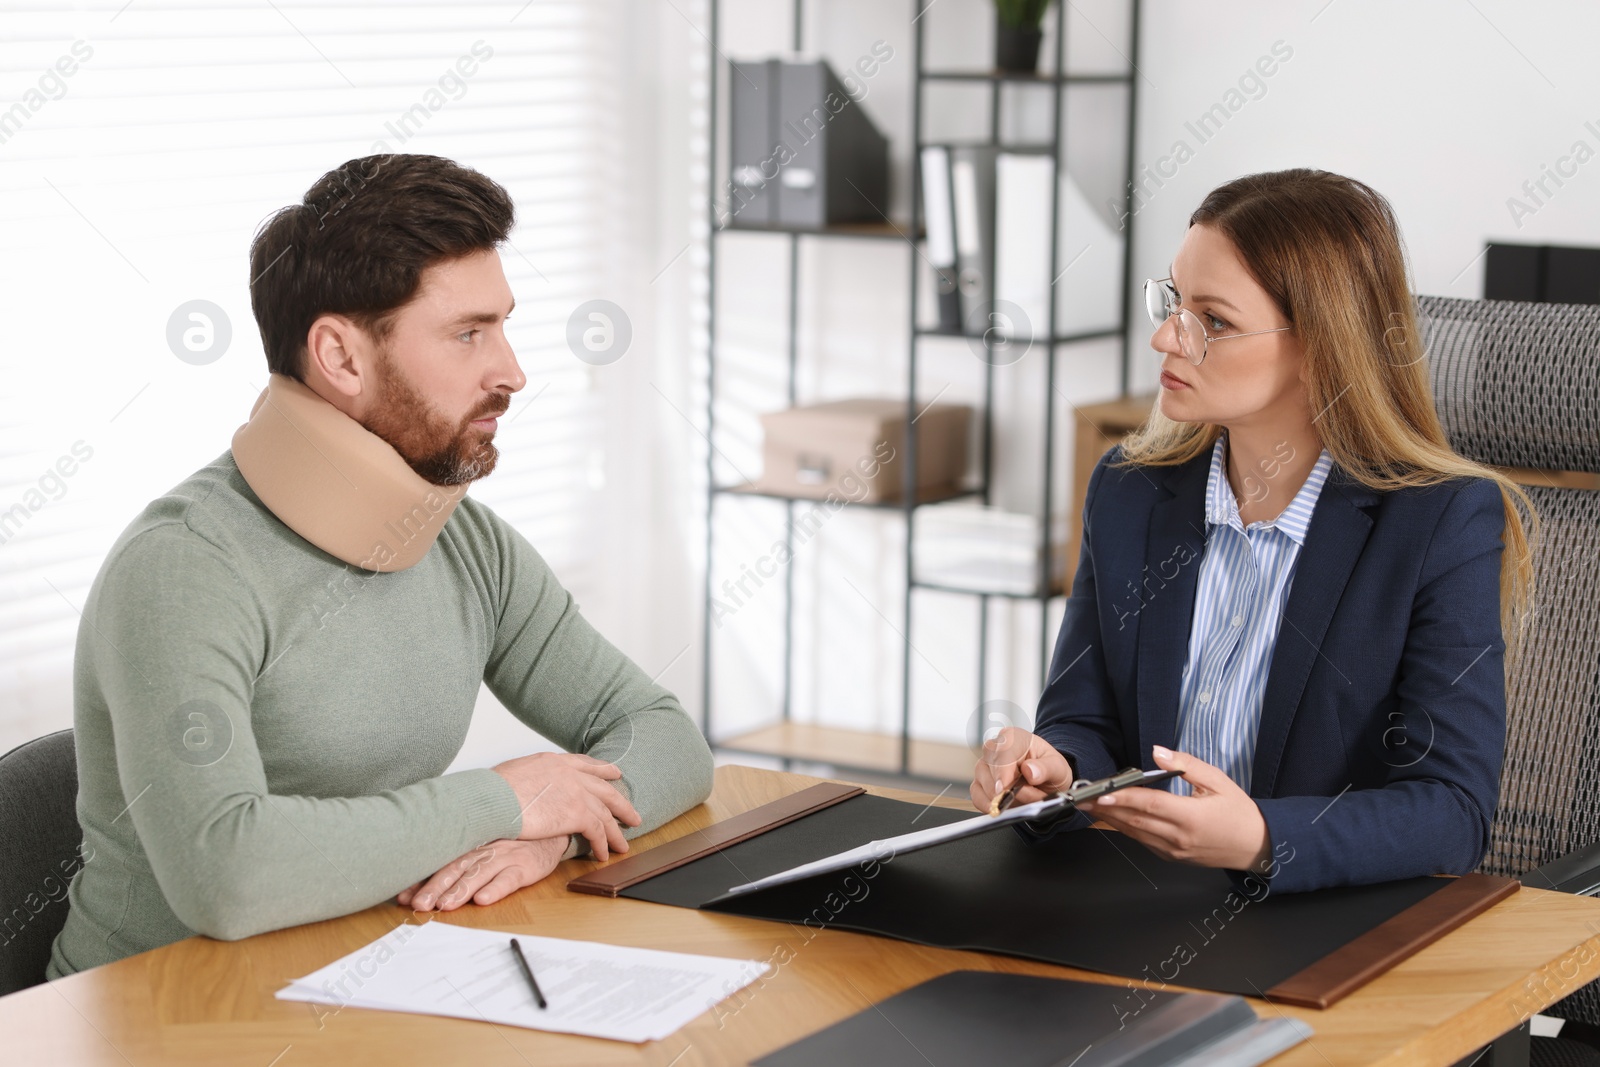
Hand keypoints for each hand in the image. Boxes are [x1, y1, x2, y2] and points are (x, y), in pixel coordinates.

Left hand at [399, 837, 567, 912]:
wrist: (548, 833)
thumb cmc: (508, 845)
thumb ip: (454, 868)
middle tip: (419, 904)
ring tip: (446, 905)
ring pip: (479, 873)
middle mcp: (483, 850)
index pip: (442, 864)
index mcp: (470, 847)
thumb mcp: (481, 850)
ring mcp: (504, 857)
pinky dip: (496, 888)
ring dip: (461, 890)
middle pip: (456, 869)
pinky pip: (509, 878)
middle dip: (436, 887)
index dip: (423, 880)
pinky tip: (484, 899)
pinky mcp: (524, 866)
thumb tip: (416, 890)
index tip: (404, 896)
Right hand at [492, 751, 640, 859]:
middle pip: (605, 789)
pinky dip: (602, 844)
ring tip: (623, 845)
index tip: (614, 773)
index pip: (585, 764)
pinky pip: (598, 831)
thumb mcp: (515, 771)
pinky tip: (604, 855)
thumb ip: (530, 778)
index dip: (602, 770)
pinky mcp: (577, 814)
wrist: (493, 797)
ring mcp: (577, 792)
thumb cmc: (491, 789)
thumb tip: (525, 787)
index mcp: (555, 762)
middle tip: (632, 814)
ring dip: (616, 832)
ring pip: (606, 813)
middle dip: (621, 803)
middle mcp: (571, 774)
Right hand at [969, 728, 1073, 812]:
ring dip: (1003, 798)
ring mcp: (984, 765)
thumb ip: (1046, 768)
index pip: (1002, 753)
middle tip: (1030, 797)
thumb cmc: (1049, 768)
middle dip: (1007, 789)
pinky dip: (988, 805)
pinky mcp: (980, 782)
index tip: (1004, 788)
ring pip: (982, 783)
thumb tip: (1029, 771)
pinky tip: (1002, 808)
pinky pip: (977, 796)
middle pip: (989, 768)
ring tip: (1026, 798)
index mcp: (1013, 738)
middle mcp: (994, 748)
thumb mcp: (1057, 767)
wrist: (1046, 780)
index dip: (1002, 772)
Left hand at [1082, 746, 1270, 871]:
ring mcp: (1174, 851)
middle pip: (1136, 821)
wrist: (1256, 846)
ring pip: (1136, 833)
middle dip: (1106, 809)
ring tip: (1089, 806)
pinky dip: (1127, 829)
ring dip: (1111, 820)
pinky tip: (1113, 818)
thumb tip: (1158, 752)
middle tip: (1082, 797)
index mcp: (1192, 817)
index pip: (1151, 805)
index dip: (1125, 798)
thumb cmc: (1239, 811)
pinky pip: (1144, 841)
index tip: (1102, 793)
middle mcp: (1179, 837)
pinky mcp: (1172, 857)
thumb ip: (1186, 765)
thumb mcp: (1218, 781)